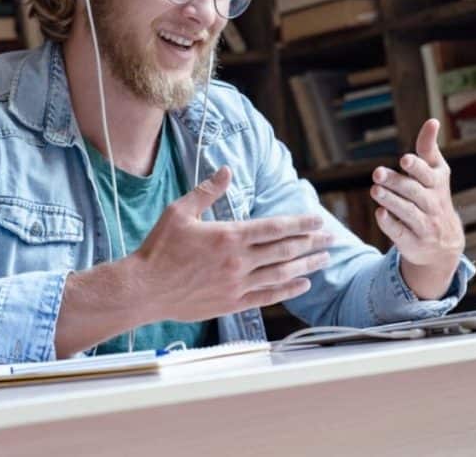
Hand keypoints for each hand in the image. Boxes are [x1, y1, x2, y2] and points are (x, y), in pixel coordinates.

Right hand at [134, 166, 331, 321]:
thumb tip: (227, 171)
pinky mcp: (231, 303)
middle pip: (285, 250)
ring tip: (325, 259)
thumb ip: (207, 191)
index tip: (318, 220)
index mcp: (229, 236)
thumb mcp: (180, 211)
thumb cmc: (159, 248)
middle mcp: (238, 261)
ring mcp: (237, 285)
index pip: (275, 227)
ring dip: (307, 266)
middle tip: (332, 238)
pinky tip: (303, 284)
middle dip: (311, 242)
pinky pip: (267, 297)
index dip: (300, 223)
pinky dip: (288, 290)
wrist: (144, 288)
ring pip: (281, 273)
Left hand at [370, 119, 464, 297]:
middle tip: (377, 173)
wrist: (445, 245)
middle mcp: (434, 205)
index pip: (428, 174)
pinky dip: (390, 224)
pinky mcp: (413, 242)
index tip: (404, 159)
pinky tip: (380, 213)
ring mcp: (425, 225)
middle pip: (414, 192)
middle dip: (396, 182)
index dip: (417, 166)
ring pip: (408, 212)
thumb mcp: (435, 174)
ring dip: (391, 201)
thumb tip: (432, 121)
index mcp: (438, 184)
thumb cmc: (434, 198)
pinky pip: (401, 233)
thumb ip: (429, 149)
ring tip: (375, 190)